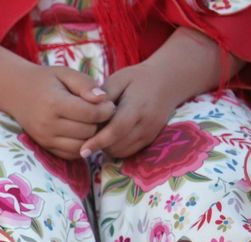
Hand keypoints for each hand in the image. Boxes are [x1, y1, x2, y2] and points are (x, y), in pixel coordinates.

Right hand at [6, 65, 113, 159]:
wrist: (15, 92)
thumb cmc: (45, 80)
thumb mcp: (65, 73)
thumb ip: (86, 84)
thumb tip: (104, 99)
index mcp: (55, 104)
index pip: (91, 114)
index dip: (106, 109)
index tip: (108, 103)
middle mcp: (48, 125)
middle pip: (88, 131)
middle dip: (100, 122)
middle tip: (101, 112)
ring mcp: (45, 139)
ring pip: (82, 146)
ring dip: (91, 136)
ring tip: (91, 122)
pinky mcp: (45, 147)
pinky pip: (71, 154)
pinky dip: (81, 145)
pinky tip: (81, 132)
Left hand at [82, 28, 227, 159]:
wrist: (168, 81)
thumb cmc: (137, 79)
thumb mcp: (119, 79)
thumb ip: (103, 95)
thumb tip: (86, 110)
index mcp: (138, 106)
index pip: (117, 129)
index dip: (98, 141)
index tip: (82, 150)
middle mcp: (147, 123)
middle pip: (117, 144)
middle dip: (99, 143)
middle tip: (88, 132)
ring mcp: (150, 133)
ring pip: (122, 151)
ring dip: (106, 147)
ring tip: (99, 132)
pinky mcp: (150, 139)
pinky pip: (129, 152)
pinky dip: (116, 149)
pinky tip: (109, 136)